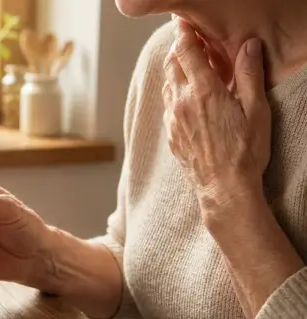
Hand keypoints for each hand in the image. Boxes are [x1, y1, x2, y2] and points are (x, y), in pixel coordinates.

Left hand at [163, 20, 270, 219]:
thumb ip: (249, 75)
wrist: (224, 189)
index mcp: (204, 92)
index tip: (185, 23)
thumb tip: (248, 46)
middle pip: (171, 64)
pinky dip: (176, 93)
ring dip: (177, 71)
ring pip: (167, 84)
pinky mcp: (171, 134)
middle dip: (179, 49)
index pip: (185, 51)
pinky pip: (169, 105)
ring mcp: (173, 119)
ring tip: (194, 68)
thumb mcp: (256, 110)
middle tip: (192, 42)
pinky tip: (191, 97)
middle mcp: (182, 102)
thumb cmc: (245, 152)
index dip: (184, 33)